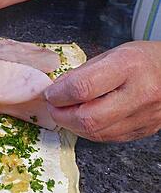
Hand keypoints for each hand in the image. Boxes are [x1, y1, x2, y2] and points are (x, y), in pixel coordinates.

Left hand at [45, 41, 160, 141]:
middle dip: (60, 115)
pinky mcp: (143, 131)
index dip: (58, 95)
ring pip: (95, 133)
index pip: (82, 88)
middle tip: (53, 106)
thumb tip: (56, 91)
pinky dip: (88, 130)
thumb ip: (81, 74)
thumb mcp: (111, 55)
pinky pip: (106, 138)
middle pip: (87, 118)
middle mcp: (139, 94)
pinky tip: (83, 119)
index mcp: (128, 66)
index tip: (49, 94)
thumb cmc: (142, 60)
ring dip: (71, 125)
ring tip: (66, 112)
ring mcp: (143, 117)